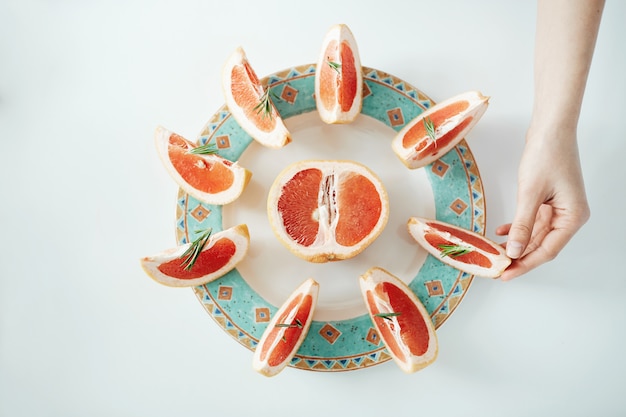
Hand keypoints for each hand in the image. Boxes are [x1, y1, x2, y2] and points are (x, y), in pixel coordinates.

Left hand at [496, 127, 589, 280]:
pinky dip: (517, 227)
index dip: (525, 264)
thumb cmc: (546, 155)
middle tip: (496, 268)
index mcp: (573, 217)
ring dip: (516, 243)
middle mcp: (570, 216)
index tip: (506, 274)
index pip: (548, 250)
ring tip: (495, 252)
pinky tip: (501, 232)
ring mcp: (561, 208)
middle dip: (519, 256)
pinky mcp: (550, 200)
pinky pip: (533, 221)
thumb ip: (522, 224)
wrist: (550, 128)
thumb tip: (513, 251)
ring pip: (536, 234)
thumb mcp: (530, 193)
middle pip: (542, 245)